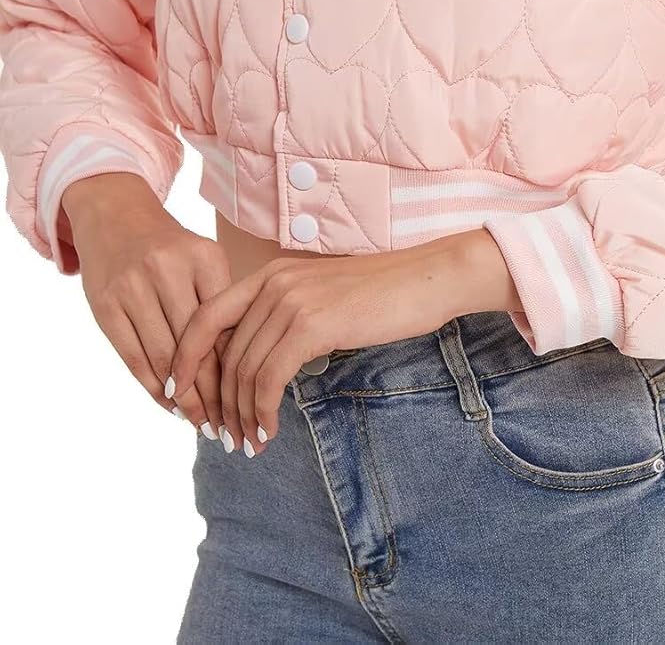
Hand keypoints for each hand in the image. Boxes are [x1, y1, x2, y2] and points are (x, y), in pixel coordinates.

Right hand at [64, 173, 230, 436]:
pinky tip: (170, 406)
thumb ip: (224, 304)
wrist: (115, 215)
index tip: (251, 401)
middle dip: (213, 392)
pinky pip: (132, 357)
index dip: (237, 369)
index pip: (225, 325)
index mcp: (203, 259)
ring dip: (183, 398)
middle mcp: (166, 271)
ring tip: (202, 424)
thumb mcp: (206, 261)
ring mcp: (132, 288)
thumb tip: (244, 365)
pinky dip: (153, 386)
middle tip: (228, 425)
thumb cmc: (172, 248)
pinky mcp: (104, 305)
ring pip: (163, 357)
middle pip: (196, 347)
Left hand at [171, 229, 519, 455]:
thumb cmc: (384, 293)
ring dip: (239, 415)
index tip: (183, 397)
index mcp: (269, 274)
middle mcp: (272, 283)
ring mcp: (290, 302)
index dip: (186, 361)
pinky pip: (268, 379)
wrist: (428, 279)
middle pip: (220, 352)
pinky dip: (261, 411)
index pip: (205, 318)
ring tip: (247, 443)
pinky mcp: (311, 325)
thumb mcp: (323, 297)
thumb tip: (261, 359)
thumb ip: (287, 317)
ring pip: (242, 370)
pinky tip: (269, 431)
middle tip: (222, 435)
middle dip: (215, 401)